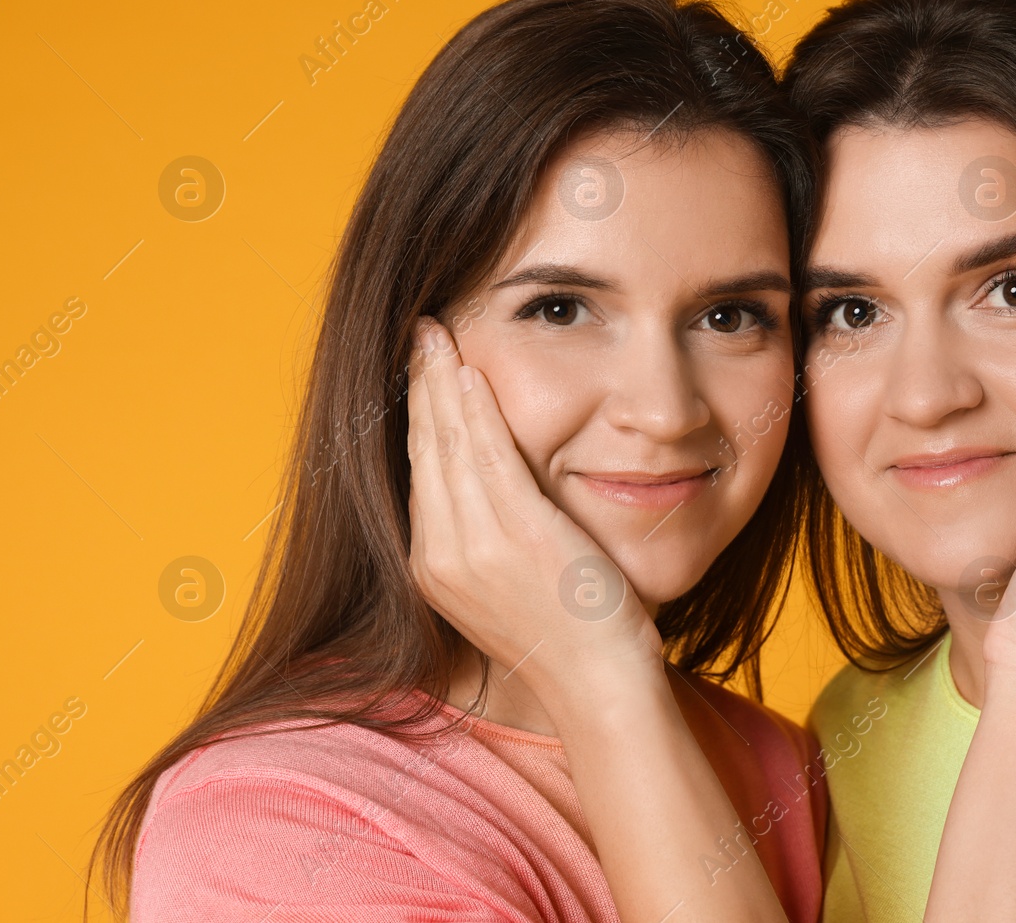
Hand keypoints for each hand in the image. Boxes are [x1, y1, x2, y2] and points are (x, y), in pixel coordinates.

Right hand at [405, 318, 663, 710]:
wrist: (598, 682)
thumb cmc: (571, 635)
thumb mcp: (511, 585)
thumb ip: (490, 539)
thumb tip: (492, 498)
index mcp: (433, 568)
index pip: (421, 472)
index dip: (418, 415)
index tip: (419, 370)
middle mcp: (440, 556)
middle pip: (424, 450)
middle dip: (418, 386)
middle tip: (420, 333)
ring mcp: (474, 545)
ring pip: (448, 444)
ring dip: (439, 382)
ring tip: (436, 335)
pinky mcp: (515, 533)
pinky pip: (487, 455)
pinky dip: (474, 410)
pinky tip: (466, 372)